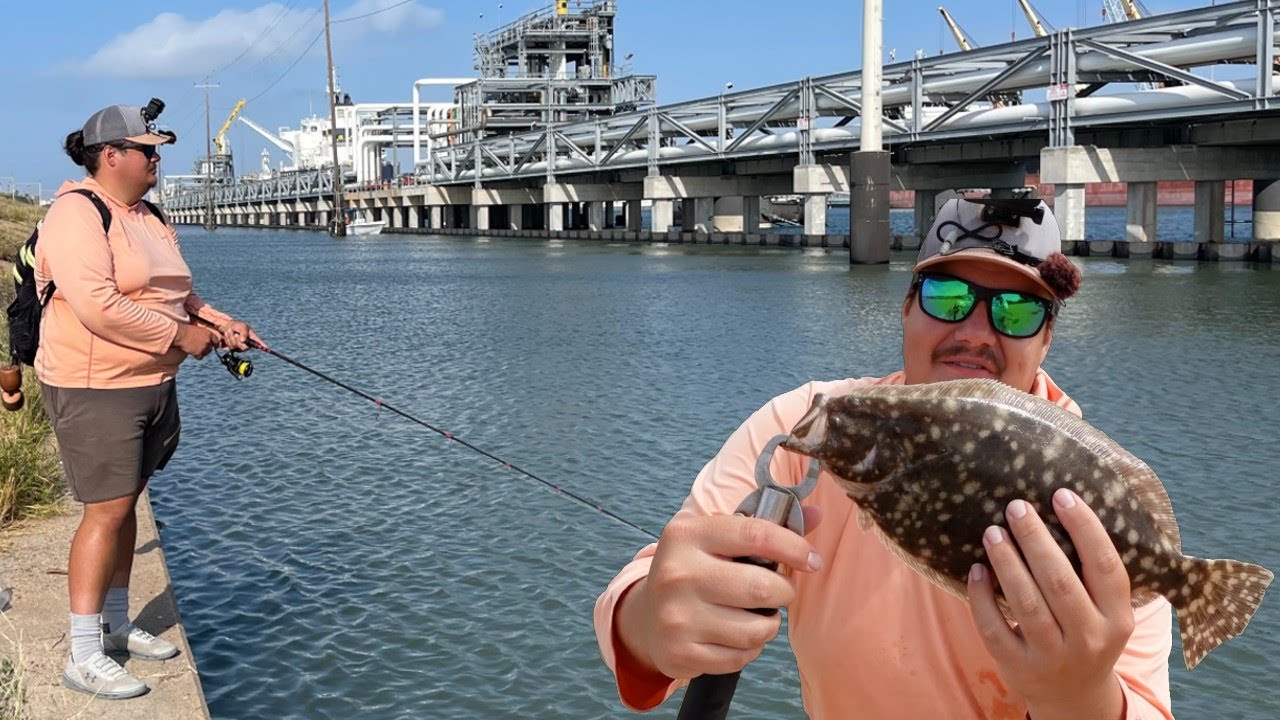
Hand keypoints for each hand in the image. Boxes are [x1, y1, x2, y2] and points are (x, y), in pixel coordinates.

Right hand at [172, 324, 219, 359]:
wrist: (180, 335)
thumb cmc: (186, 330)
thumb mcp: (197, 329)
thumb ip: (203, 334)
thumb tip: (204, 337)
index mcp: (208, 333)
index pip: (216, 340)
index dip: (215, 344)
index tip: (215, 346)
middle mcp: (208, 340)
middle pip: (211, 348)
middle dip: (206, 349)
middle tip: (200, 348)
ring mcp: (204, 347)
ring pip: (206, 353)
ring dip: (202, 353)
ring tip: (195, 350)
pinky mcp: (198, 352)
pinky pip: (200, 357)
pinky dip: (197, 356)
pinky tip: (193, 353)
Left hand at [219, 320, 265, 351]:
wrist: (227, 327)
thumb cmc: (237, 326)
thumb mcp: (242, 327)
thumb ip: (244, 333)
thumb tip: (243, 341)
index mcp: (252, 337)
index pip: (259, 342)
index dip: (263, 346)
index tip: (266, 348)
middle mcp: (248, 343)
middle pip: (245, 348)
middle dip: (238, 341)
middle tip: (236, 334)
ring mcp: (241, 347)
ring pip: (236, 347)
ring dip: (232, 339)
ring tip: (231, 332)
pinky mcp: (234, 348)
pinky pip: (231, 347)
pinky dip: (228, 340)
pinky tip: (229, 335)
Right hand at [616, 506, 822, 680]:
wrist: (645, 617)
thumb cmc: (694, 570)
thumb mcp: (717, 539)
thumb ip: (766, 526)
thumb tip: (817, 512)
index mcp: (686, 535)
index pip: (755, 534)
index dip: (793, 547)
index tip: (810, 559)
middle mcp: (677, 574)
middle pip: (761, 587)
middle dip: (783, 592)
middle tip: (778, 592)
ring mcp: (676, 616)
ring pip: (756, 629)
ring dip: (768, 624)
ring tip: (756, 615)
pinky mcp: (680, 653)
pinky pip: (740, 657)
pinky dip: (750, 649)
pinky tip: (736, 636)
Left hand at [967, 489, 1132, 719]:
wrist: (1074, 696)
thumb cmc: (1086, 634)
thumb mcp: (1105, 612)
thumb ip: (1091, 574)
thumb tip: (1060, 506)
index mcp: (1117, 618)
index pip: (1105, 566)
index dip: (1085, 527)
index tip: (1061, 495)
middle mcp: (1089, 638)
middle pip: (1059, 581)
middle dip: (1035, 538)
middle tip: (1015, 506)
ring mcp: (1053, 656)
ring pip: (1026, 603)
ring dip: (1006, 562)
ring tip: (992, 532)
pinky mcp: (1018, 667)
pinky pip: (994, 627)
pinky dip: (982, 596)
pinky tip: (976, 569)